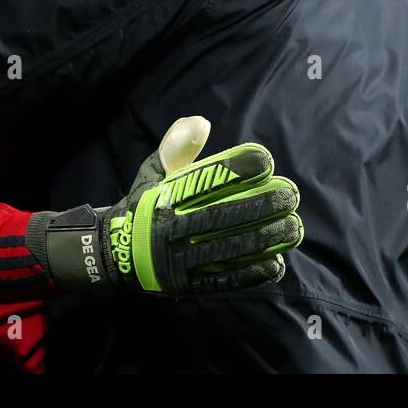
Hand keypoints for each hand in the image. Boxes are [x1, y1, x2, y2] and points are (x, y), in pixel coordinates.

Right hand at [27, 116, 302, 294]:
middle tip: (291, 194)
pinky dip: (251, 273)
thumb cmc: (144, 207)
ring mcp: (175, 260)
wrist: (113, 256)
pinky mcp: (185, 285)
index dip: (237, 169)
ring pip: (227, 248)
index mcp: (159, 198)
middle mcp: (166, 229)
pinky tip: (277, 263)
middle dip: (261, 204)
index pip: (203, 181)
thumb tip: (201, 122)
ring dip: (265, 238)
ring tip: (294, 227)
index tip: (267, 161)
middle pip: (220, 215)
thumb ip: (177, 146)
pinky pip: (222, 279)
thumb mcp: (152, 173)